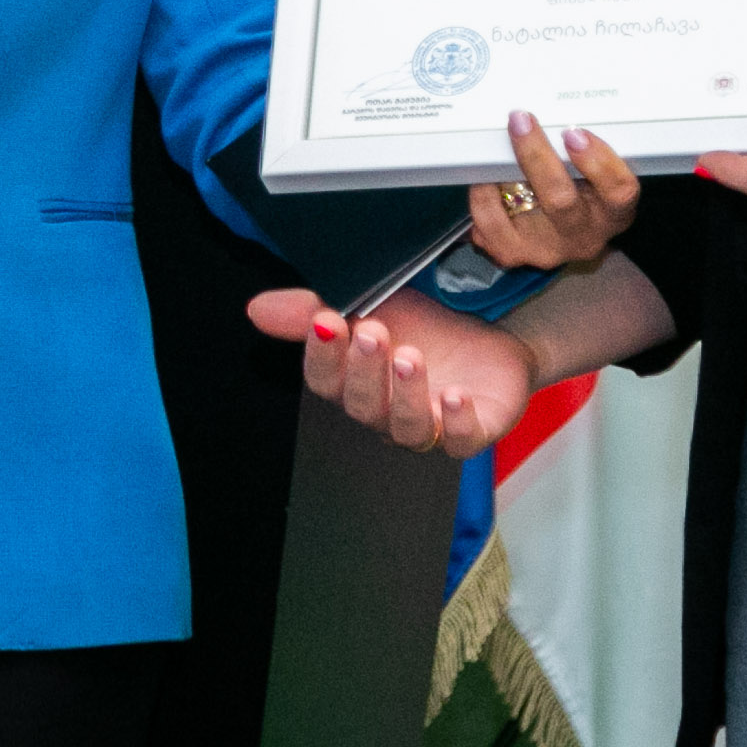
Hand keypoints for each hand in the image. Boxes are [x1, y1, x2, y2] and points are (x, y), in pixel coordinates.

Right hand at [246, 286, 540, 457]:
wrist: (490, 335)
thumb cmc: (424, 328)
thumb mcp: (371, 306)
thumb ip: (314, 310)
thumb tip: (256, 309)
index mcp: (355, 385)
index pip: (326, 382)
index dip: (323, 356)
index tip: (327, 320)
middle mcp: (386, 414)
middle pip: (363, 406)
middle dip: (365, 370)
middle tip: (373, 332)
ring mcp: (430, 425)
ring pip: (407, 426)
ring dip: (405, 394)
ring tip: (410, 357)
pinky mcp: (473, 431)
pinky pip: (461, 440)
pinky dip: (458, 421)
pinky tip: (456, 396)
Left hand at [465, 112, 641, 268]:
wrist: (566, 238)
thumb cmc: (584, 192)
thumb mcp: (596, 175)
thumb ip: (581, 150)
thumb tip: (550, 105)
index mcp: (614, 212)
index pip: (619, 190)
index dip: (598, 162)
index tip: (574, 132)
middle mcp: (584, 235)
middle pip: (561, 201)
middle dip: (536, 156)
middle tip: (521, 120)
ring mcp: (548, 249)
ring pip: (518, 212)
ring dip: (500, 175)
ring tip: (494, 149)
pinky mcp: (514, 254)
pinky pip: (488, 224)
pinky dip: (482, 196)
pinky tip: (482, 178)